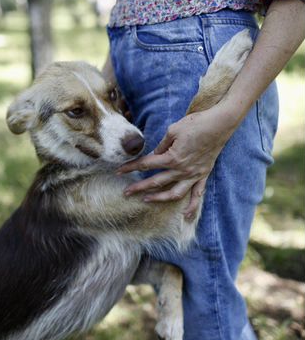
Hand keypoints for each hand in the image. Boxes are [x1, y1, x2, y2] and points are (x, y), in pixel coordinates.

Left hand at [117, 102, 238, 217]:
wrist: (220, 124)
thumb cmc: (196, 123)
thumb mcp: (173, 130)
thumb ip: (162, 144)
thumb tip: (154, 153)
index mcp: (172, 157)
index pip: (146, 164)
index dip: (131, 167)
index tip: (119, 171)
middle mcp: (182, 170)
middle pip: (156, 182)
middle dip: (139, 187)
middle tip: (126, 192)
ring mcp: (193, 174)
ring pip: (174, 193)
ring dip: (159, 198)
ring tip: (146, 200)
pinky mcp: (203, 175)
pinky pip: (197, 194)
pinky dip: (192, 206)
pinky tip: (185, 215)